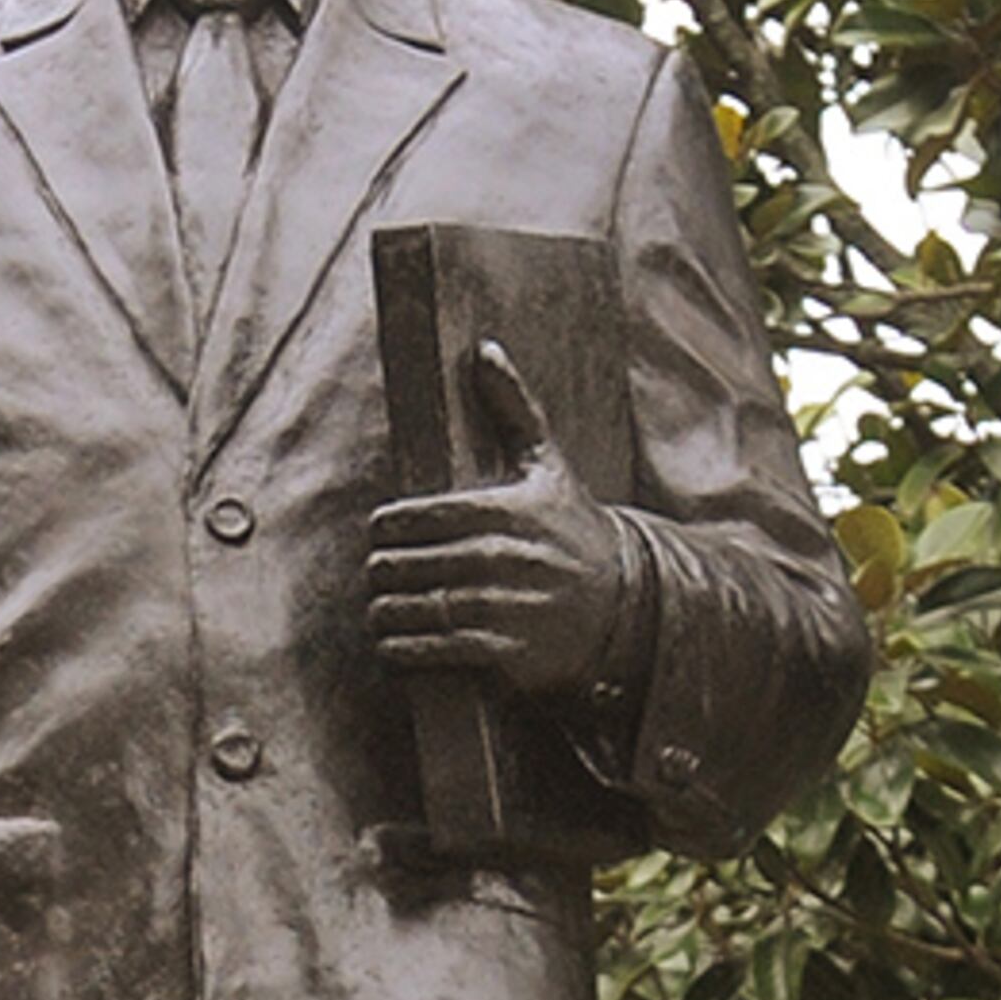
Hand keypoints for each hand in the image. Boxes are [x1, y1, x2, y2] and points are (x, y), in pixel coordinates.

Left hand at [366, 340, 632, 696]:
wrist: (625, 605)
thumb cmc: (573, 528)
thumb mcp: (548, 466)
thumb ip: (513, 407)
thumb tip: (484, 349)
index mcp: (509, 509)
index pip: (418, 516)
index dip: (386, 529)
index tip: (379, 536)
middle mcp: (510, 556)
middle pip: (411, 564)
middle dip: (382, 572)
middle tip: (375, 575)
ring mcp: (512, 605)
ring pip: (420, 608)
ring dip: (386, 614)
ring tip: (378, 610)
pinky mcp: (512, 650)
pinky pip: (440, 649)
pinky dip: (405, 649)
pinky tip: (393, 643)